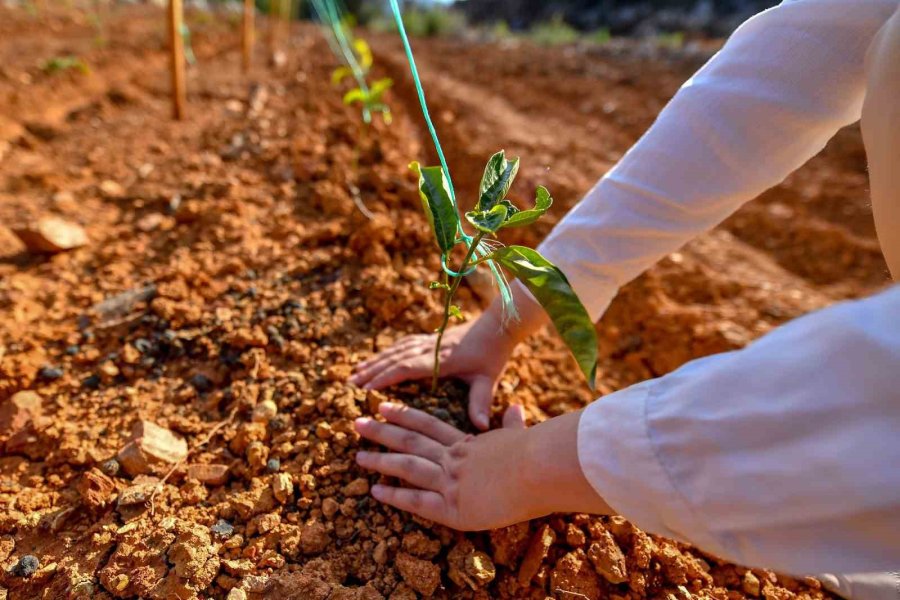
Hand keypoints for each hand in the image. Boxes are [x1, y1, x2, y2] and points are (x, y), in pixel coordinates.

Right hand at [351, 285, 548, 429]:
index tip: (367, 389)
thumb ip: (481, 402)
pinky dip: (386, 353)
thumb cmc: (493, 355)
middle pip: (394, 358)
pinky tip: (377, 359)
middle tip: (349, 384)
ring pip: (395, 351)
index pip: (407, 368)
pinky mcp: (429, 339)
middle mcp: (429, 349)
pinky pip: (402, 345)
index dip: (386, 377)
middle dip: (371, 371)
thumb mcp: (487, 379)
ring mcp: (428, 342)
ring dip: (374, 361)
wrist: (497, 325)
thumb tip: (480, 427)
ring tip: (355, 372)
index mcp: (440, 360)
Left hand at [354, 402, 612, 530]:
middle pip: (410, 442)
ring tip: (357, 456)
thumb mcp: (520, 436)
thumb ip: (512, 423)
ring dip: (380, 461)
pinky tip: (375, 492)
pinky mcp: (453, 507)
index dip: (404, 416)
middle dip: (381, 432)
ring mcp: (451, 481)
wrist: (541, 470)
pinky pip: (417, 501)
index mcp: (468, 443)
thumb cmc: (537, 455)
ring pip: (407, 468)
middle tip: (357, 424)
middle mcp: (454, 458)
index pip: (428, 425)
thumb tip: (516, 406)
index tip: (384, 407)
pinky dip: (395, 497)